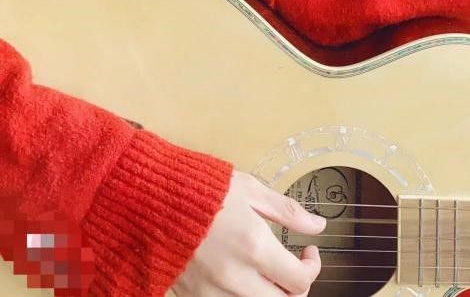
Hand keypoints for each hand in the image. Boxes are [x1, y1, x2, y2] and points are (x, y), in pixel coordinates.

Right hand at [173, 169, 325, 294]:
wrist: (148, 198)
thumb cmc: (199, 187)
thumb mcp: (249, 189)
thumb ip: (286, 210)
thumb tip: (317, 225)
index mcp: (253, 247)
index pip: (299, 280)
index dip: (312, 268)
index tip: (308, 252)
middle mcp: (235, 277)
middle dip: (294, 287)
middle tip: (291, 266)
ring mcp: (212, 292)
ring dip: (268, 292)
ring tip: (266, 269)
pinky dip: (241, 294)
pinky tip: (239, 273)